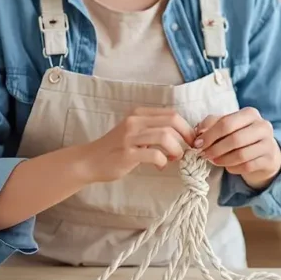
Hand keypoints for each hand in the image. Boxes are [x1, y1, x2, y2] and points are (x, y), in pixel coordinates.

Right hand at [80, 108, 195, 183]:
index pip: (171, 114)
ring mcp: (130, 137)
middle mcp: (134, 121)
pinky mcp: (127, 154)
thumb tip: (180, 137)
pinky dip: (163, 161)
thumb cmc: (115, 148)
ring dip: (176, 149)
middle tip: (188, 150)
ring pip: (165, 136)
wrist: (90, 161)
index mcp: (138, 113)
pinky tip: (160, 166)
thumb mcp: (134, 132)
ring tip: (175, 158)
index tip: (190, 140)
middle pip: (171, 121)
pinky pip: (155, 154)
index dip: (186, 127)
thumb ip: (153, 130)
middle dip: (186, 136)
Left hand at [193, 108, 280, 188]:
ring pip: (241, 155)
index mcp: (250, 113)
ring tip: (214, 161)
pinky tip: (228, 167)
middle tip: (204, 154)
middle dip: (215, 149)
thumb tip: (198, 131)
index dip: (209, 134)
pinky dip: (234, 168)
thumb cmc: (241, 135)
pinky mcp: (269, 160)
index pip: (226, 122)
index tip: (197, 144)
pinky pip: (247, 166)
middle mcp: (262, 126)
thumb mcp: (228, 125)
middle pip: (234, 139)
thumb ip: (212, 124)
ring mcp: (268, 144)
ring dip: (223, 160)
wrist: (264, 151)